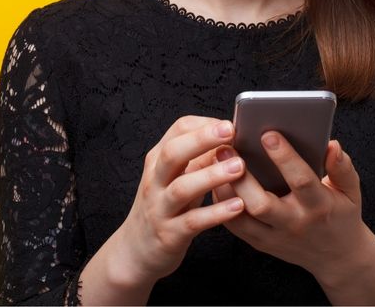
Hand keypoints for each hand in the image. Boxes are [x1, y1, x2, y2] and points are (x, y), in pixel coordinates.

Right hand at [117, 116, 246, 283]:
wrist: (135, 251)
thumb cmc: (165, 207)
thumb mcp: (177, 177)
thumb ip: (200, 158)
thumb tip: (232, 140)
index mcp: (159, 160)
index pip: (178, 130)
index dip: (206, 125)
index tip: (231, 124)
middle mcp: (155, 180)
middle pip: (173, 153)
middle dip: (202, 139)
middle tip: (231, 131)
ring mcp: (160, 208)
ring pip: (182, 187)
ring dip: (212, 175)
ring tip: (239, 167)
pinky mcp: (170, 234)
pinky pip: (193, 221)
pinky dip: (216, 213)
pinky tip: (238, 205)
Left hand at [212, 131, 367, 282]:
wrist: (336, 257)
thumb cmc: (341, 216)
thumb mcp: (350, 191)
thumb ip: (342, 168)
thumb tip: (332, 144)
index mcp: (319, 206)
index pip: (301, 181)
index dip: (285, 157)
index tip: (268, 133)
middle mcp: (294, 223)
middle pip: (262, 204)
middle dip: (241, 175)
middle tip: (226, 147)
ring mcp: (274, 237)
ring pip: (240, 217)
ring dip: (225, 188)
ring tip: (216, 159)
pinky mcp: (260, 243)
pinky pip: (234, 225)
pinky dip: (222, 202)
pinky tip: (216, 179)